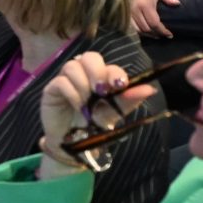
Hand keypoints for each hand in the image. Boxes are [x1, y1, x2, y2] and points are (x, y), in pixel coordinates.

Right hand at [37, 50, 155, 172]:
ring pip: (72, 66)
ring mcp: (66, 80)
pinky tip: (78, 106)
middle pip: (89, 57)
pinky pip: (60, 81)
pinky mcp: (51, 89)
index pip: (108, 66)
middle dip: (97, 71)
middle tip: (101, 90)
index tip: (119, 86)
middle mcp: (83, 75)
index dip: (114, 72)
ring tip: (87, 103)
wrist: (73, 145)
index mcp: (101, 79)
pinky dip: (72, 93)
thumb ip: (129, 100)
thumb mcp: (114, 114)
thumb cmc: (93, 127)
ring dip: (83, 84)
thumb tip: (150, 88)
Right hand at [129, 0, 177, 37]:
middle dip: (156, 34)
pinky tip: (145, 32)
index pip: (154, 23)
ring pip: (138, 30)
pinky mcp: (124, 16)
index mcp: (145, 5)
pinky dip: (139, 32)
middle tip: (163, 35)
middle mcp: (135, 11)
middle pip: (146, 29)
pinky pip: (131, 28)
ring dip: (147, 35)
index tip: (169, 35)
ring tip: (155, 35)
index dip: (162, 31)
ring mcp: (128, 14)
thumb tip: (177, 4)